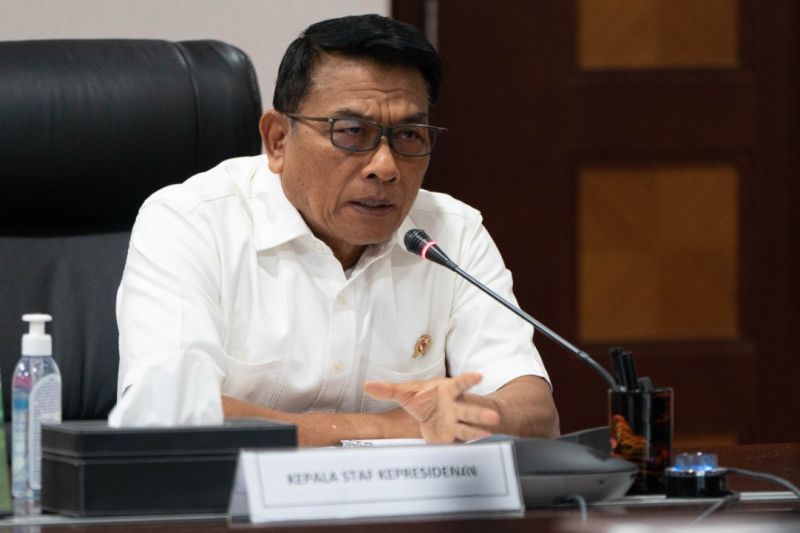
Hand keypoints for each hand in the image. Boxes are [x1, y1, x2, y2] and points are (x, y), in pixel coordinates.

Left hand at [363, 372, 500, 443]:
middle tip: (493, 416)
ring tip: (489, 433)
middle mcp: (455, 406)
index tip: (478, 377)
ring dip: (479, 429)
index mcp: (446, 391)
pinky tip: (482, 445)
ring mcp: (457, 422)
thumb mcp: (407, 393)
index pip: (459, 383)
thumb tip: (367, 385)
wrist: (436, 412)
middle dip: (479, 412)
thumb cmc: (425, 398)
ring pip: (469, 426)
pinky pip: (462, 440)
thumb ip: (389, 390)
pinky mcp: (454, 437)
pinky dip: (470, 443)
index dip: (468, 380)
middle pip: (468, 408)